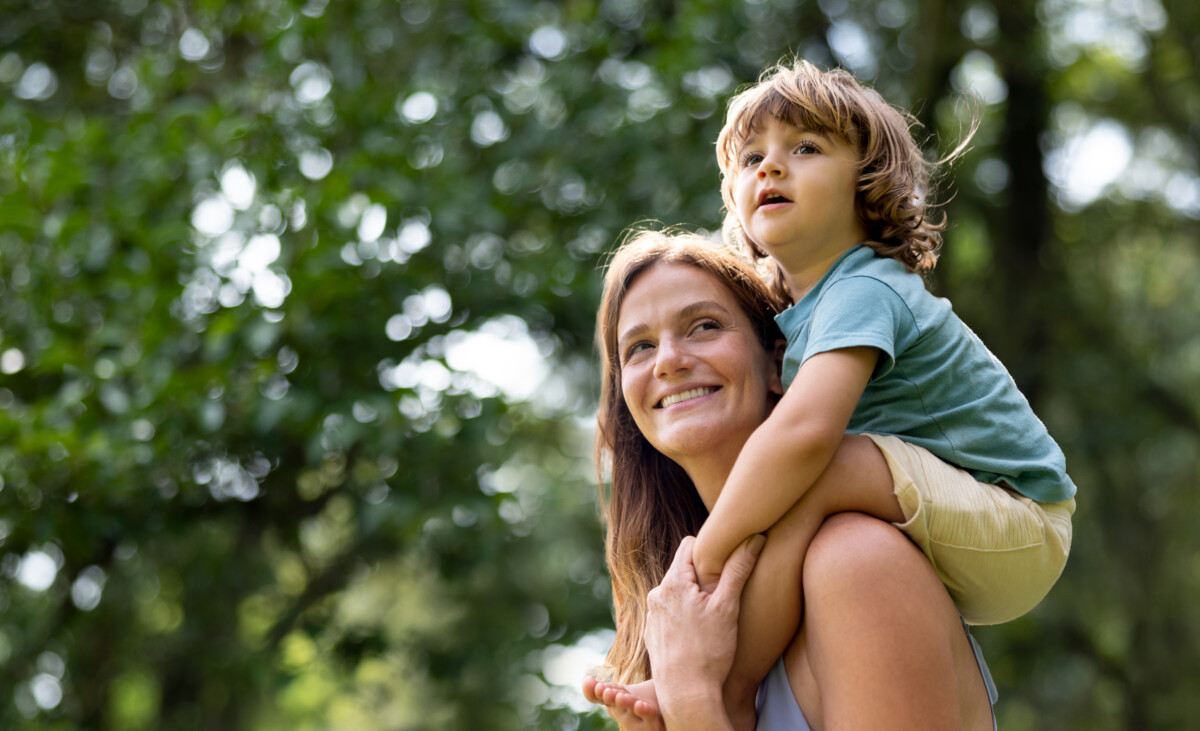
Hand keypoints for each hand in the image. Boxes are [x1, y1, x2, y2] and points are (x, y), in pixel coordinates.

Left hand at [643, 534, 764, 718]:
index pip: (690, 545)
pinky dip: (684, 617)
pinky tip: (698, 635)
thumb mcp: (728, 607)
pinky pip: (670, 614)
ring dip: (693, 598)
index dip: (711, 551)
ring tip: (711, 618)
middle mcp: (656, 595)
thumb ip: (738, 569)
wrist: (686, 694)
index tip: (725, 565)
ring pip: (677, 593)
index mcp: (673, 583)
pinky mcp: (652, 634)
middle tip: (722, 595)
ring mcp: (652, 616)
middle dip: (703, 577)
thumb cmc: (709, 651)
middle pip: (683, 570)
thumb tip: (754, 538)